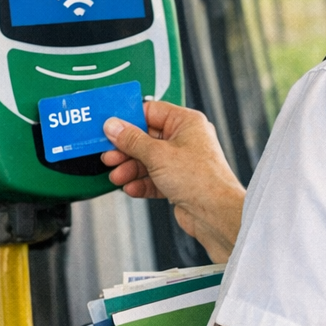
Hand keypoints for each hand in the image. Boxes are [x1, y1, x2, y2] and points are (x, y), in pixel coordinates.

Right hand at [101, 101, 244, 262]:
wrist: (216, 214)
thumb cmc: (200, 179)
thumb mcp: (158, 155)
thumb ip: (132, 140)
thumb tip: (114, 127)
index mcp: (186, 123)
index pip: (151, 112)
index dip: (129, 119)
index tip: (110, 127)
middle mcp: (186, 140)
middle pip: (147, 138)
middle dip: (126, 149)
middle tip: (109, 156)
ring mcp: (183, 162)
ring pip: (149, 160)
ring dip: (130, 169)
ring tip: (117, 176)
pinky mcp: (179, 183)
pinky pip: (154, 178)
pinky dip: (141, 183)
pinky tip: (130, 188)